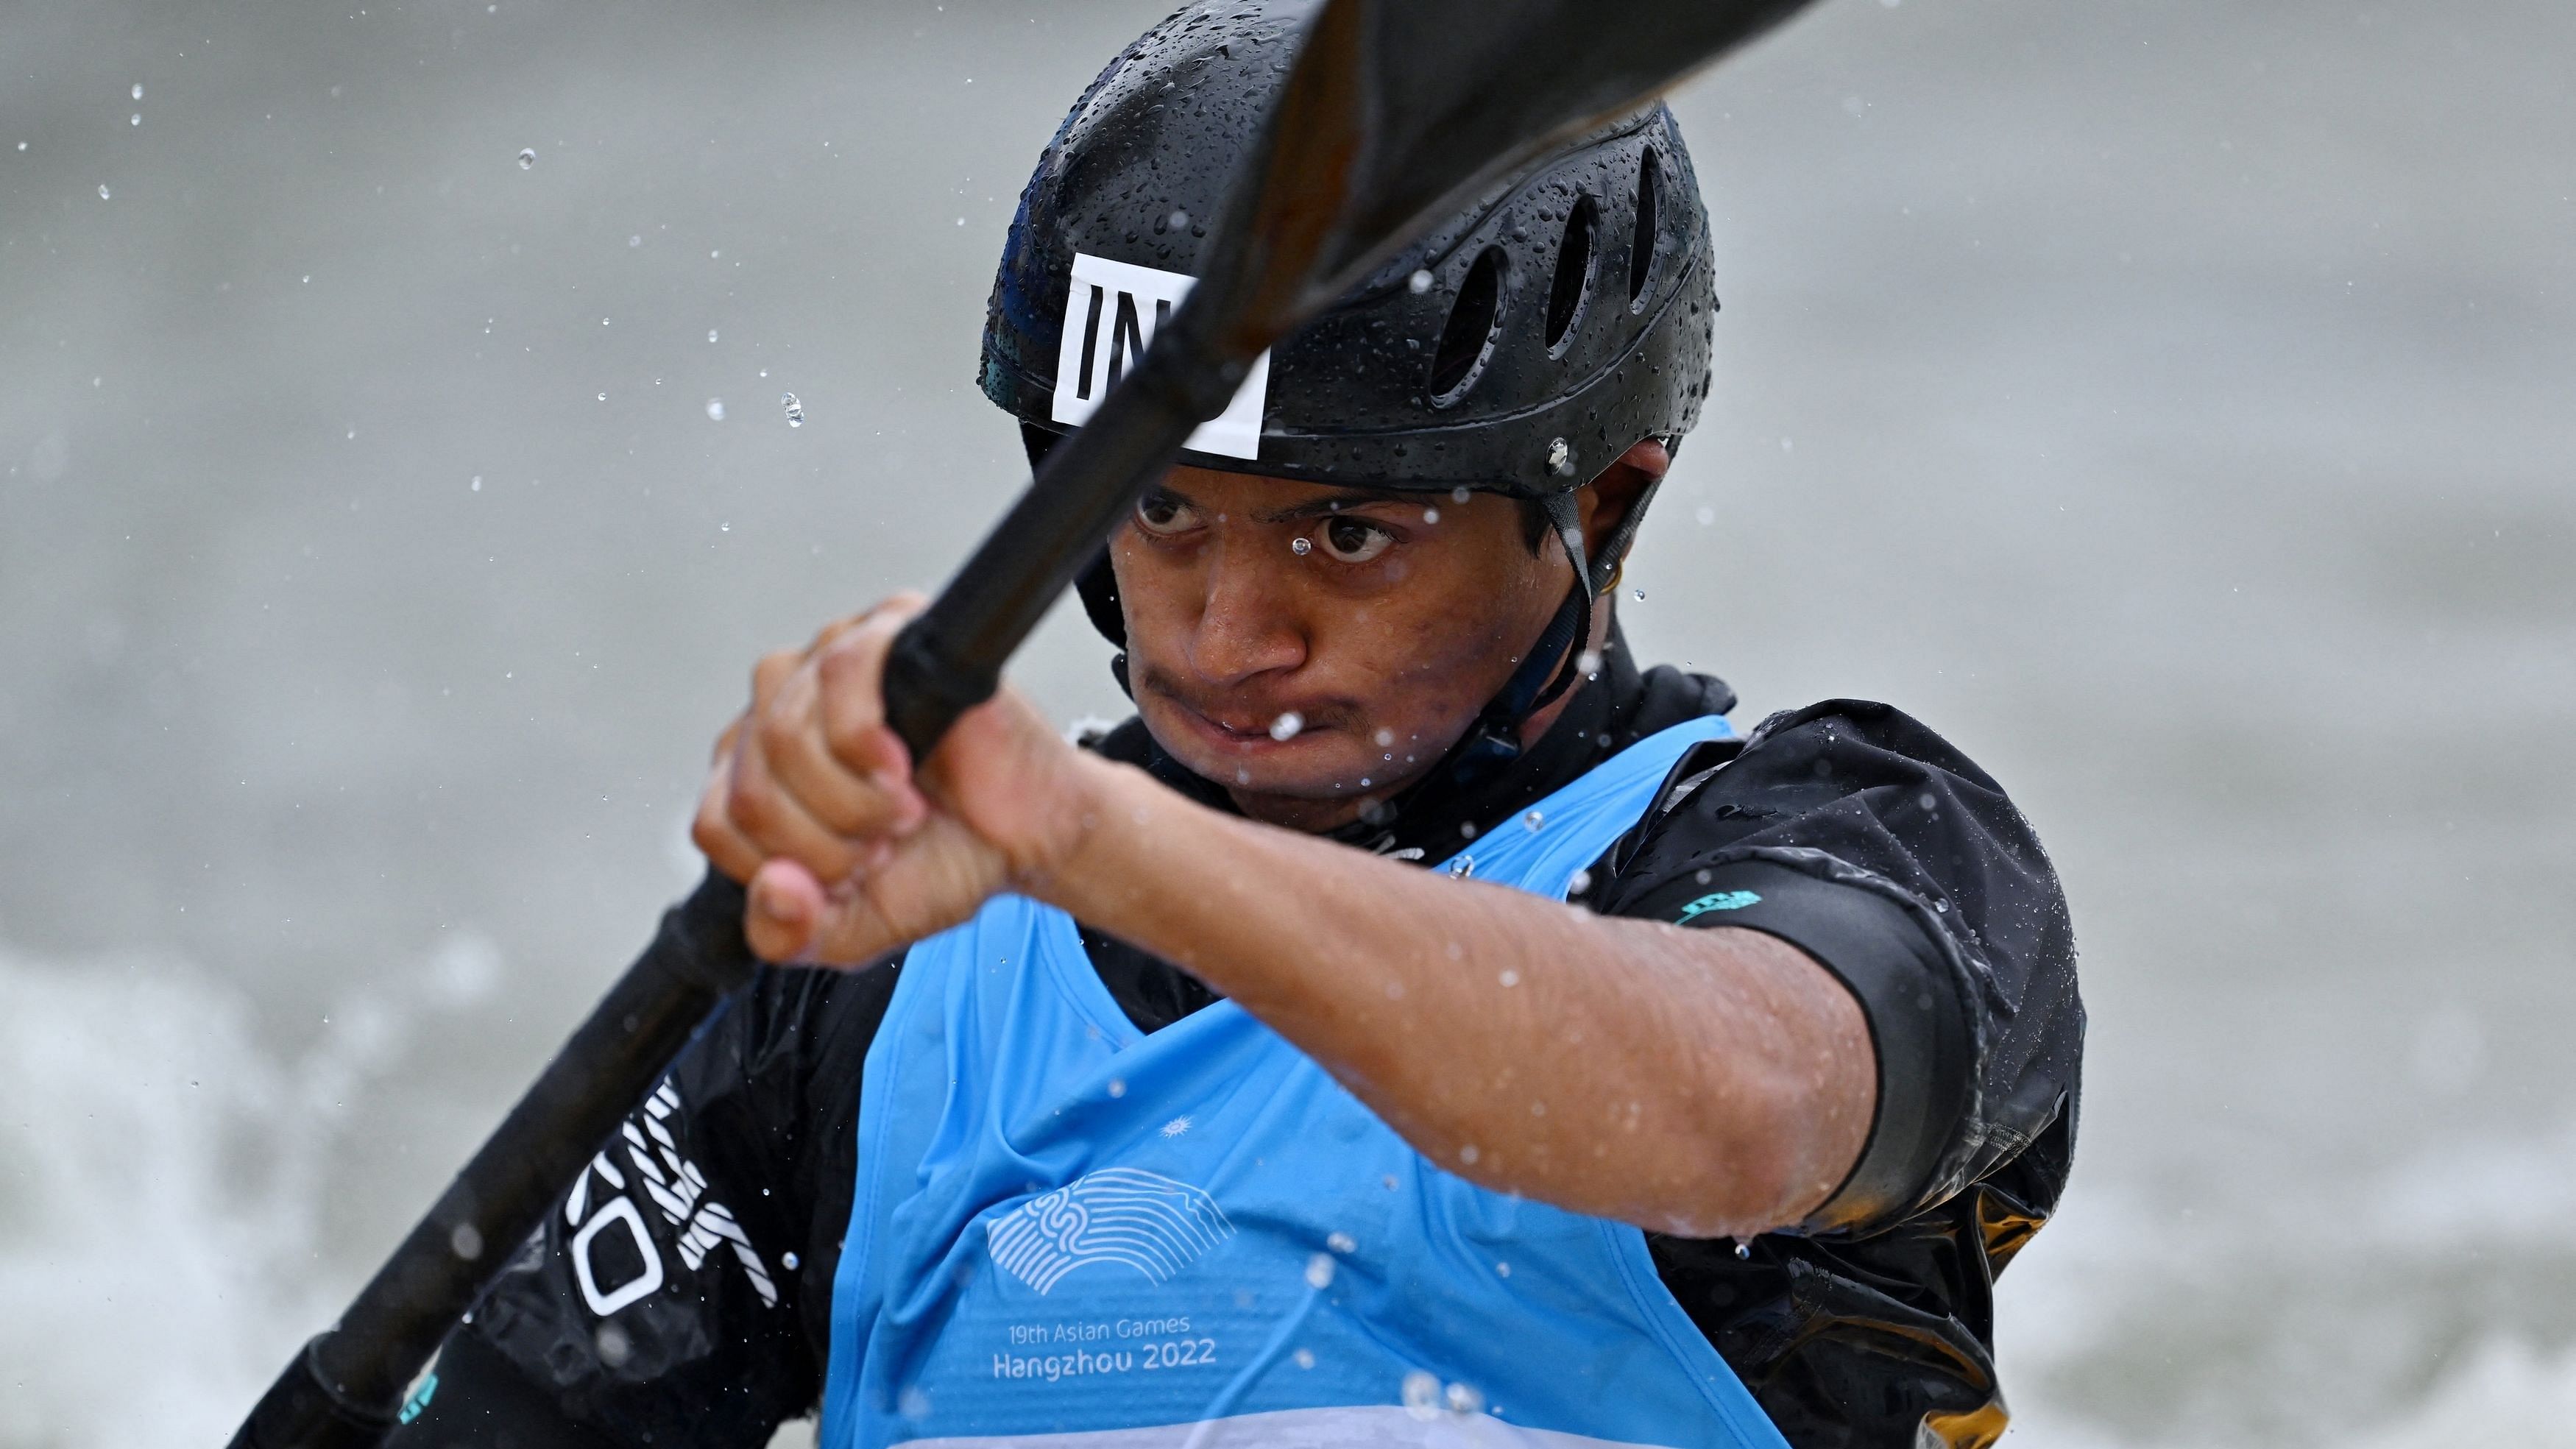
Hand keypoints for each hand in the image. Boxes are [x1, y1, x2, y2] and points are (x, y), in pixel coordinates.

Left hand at [691, 594, 1101, 963]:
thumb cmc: (946, 859)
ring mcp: (825, 664)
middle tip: (883, 844)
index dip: (785, 867)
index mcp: (754, 772)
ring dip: (852, 799)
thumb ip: (791, 934)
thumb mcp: (853, 927)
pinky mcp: (884, 629)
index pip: (716, 822)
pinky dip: (866, 740)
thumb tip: (774, 888)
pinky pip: (837, 672)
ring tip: (901, 808)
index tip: (847, 875)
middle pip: (750, 786)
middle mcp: (779, 709)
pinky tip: (901, 764)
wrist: (1031, 836)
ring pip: (784, 733)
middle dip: (826, 844)